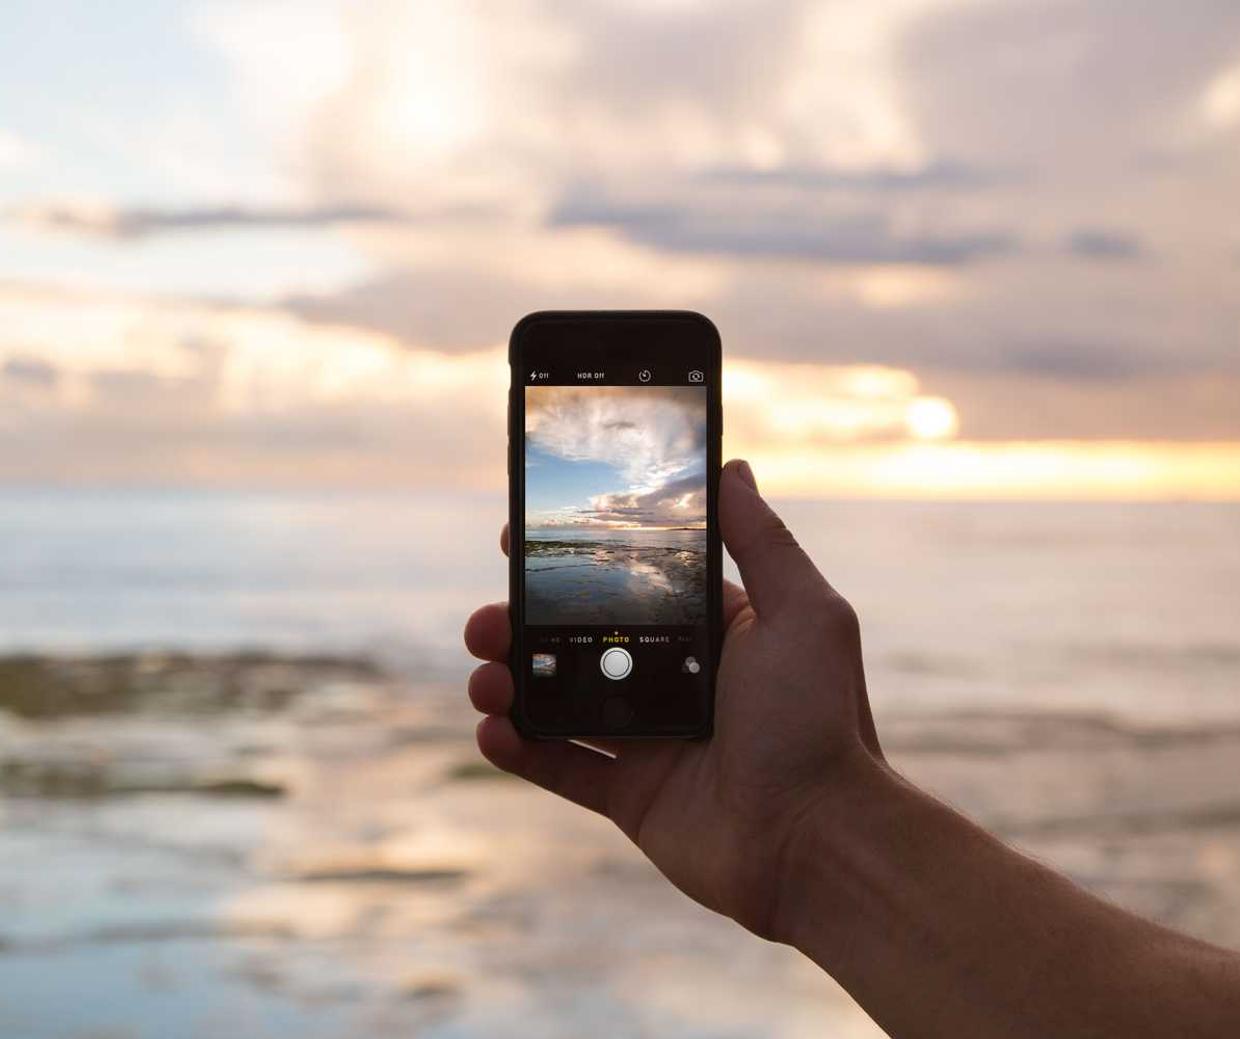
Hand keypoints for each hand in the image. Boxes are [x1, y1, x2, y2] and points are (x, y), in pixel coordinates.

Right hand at [463, 459, 881, 940]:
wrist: (818, 841)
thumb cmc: (818, 720)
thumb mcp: (802, 613)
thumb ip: (761, 540)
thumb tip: (732, 467)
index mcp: (712, 634)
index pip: (628, 584)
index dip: (573, 564)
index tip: (519, 539)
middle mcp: (676, 681)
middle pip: (580, 641)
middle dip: (524, 625)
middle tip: (486, 620)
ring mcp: (651, 740)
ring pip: (559, 700)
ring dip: (509, 684)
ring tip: (484, 677)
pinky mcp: (632, 796)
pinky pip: (562, 768)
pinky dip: (519, 750)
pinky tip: (492, 731)